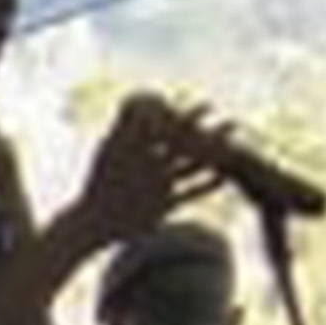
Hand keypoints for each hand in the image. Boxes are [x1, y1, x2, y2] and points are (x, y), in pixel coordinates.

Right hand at [63, 93, 221, 250]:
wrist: (90, 222)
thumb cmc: (98, 184)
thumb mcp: (106, 151)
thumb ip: (122, 126)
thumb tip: (131, 101)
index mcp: (136, 148)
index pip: (168, 126)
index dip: (190, 115)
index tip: (209, 105)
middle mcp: (150, 165)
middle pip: (186, 143)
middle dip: (211, 131)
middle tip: (234, 121)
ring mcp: (158, 186)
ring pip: (194, 166)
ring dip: (217, 155)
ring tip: (235, 147)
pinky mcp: (162, 206)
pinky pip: (191, 193)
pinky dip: (209, 185)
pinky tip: (224, 177)